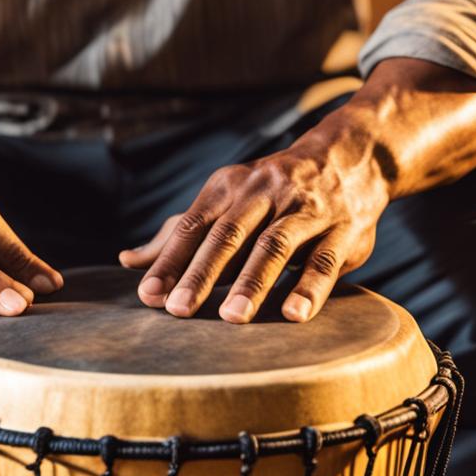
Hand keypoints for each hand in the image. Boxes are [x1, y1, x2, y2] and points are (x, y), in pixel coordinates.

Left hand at [120, 119, 389, 323]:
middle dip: (202, 272)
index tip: (148, 296)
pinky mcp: (342, 230)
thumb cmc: (271, 192)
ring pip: (275, 245)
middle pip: (229, 234)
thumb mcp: (225, 202)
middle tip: (179, 310)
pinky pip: (324, 260)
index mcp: (229, 188)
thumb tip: (127, 260)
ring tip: (231, 317)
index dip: (169, 260)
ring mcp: (305, 210)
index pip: (193, 226)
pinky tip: (293, 315)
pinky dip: (309, 288)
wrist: (349, 158)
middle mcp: (264, 193)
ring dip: (253, 281)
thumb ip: (180, 233)